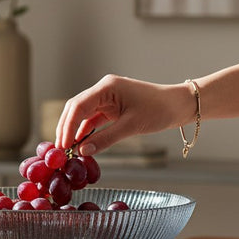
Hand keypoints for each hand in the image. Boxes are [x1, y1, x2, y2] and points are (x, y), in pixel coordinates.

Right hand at [55, 75, 193, 154]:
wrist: (179, 105)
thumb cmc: (159, 110)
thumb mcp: (131, 126)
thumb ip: (105, 139)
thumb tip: (83, 151)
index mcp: (107, 87)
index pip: (78, 106)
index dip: (67, 126)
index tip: (62, 145)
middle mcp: (103, 90)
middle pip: (75, 108)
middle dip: (65, 128)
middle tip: (60, 150)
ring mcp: (106, 98)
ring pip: (82, 114)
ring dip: (74, 131)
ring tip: (67, 150)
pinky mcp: (111, 107)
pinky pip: (92, 119)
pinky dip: (85, 132)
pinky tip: (80, 144)